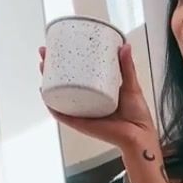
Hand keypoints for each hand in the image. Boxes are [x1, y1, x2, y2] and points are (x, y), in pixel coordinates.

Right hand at [39, 44, 155, 149]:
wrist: (139, 135)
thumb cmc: (137, 116)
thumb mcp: (131, 85)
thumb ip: (127, 67)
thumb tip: (125, 46)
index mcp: (96, 93)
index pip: (77, 75)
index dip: (65, 62)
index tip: (58, 47)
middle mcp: (86, 103)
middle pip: (63, 84)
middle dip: (51, 69)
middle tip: (46, 54)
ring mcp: (82, 112)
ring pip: (60, 97)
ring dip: (48, 83)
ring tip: (43, 68)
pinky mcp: (81, 123)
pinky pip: (62, 114)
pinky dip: (52, 105)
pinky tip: (46, 94)